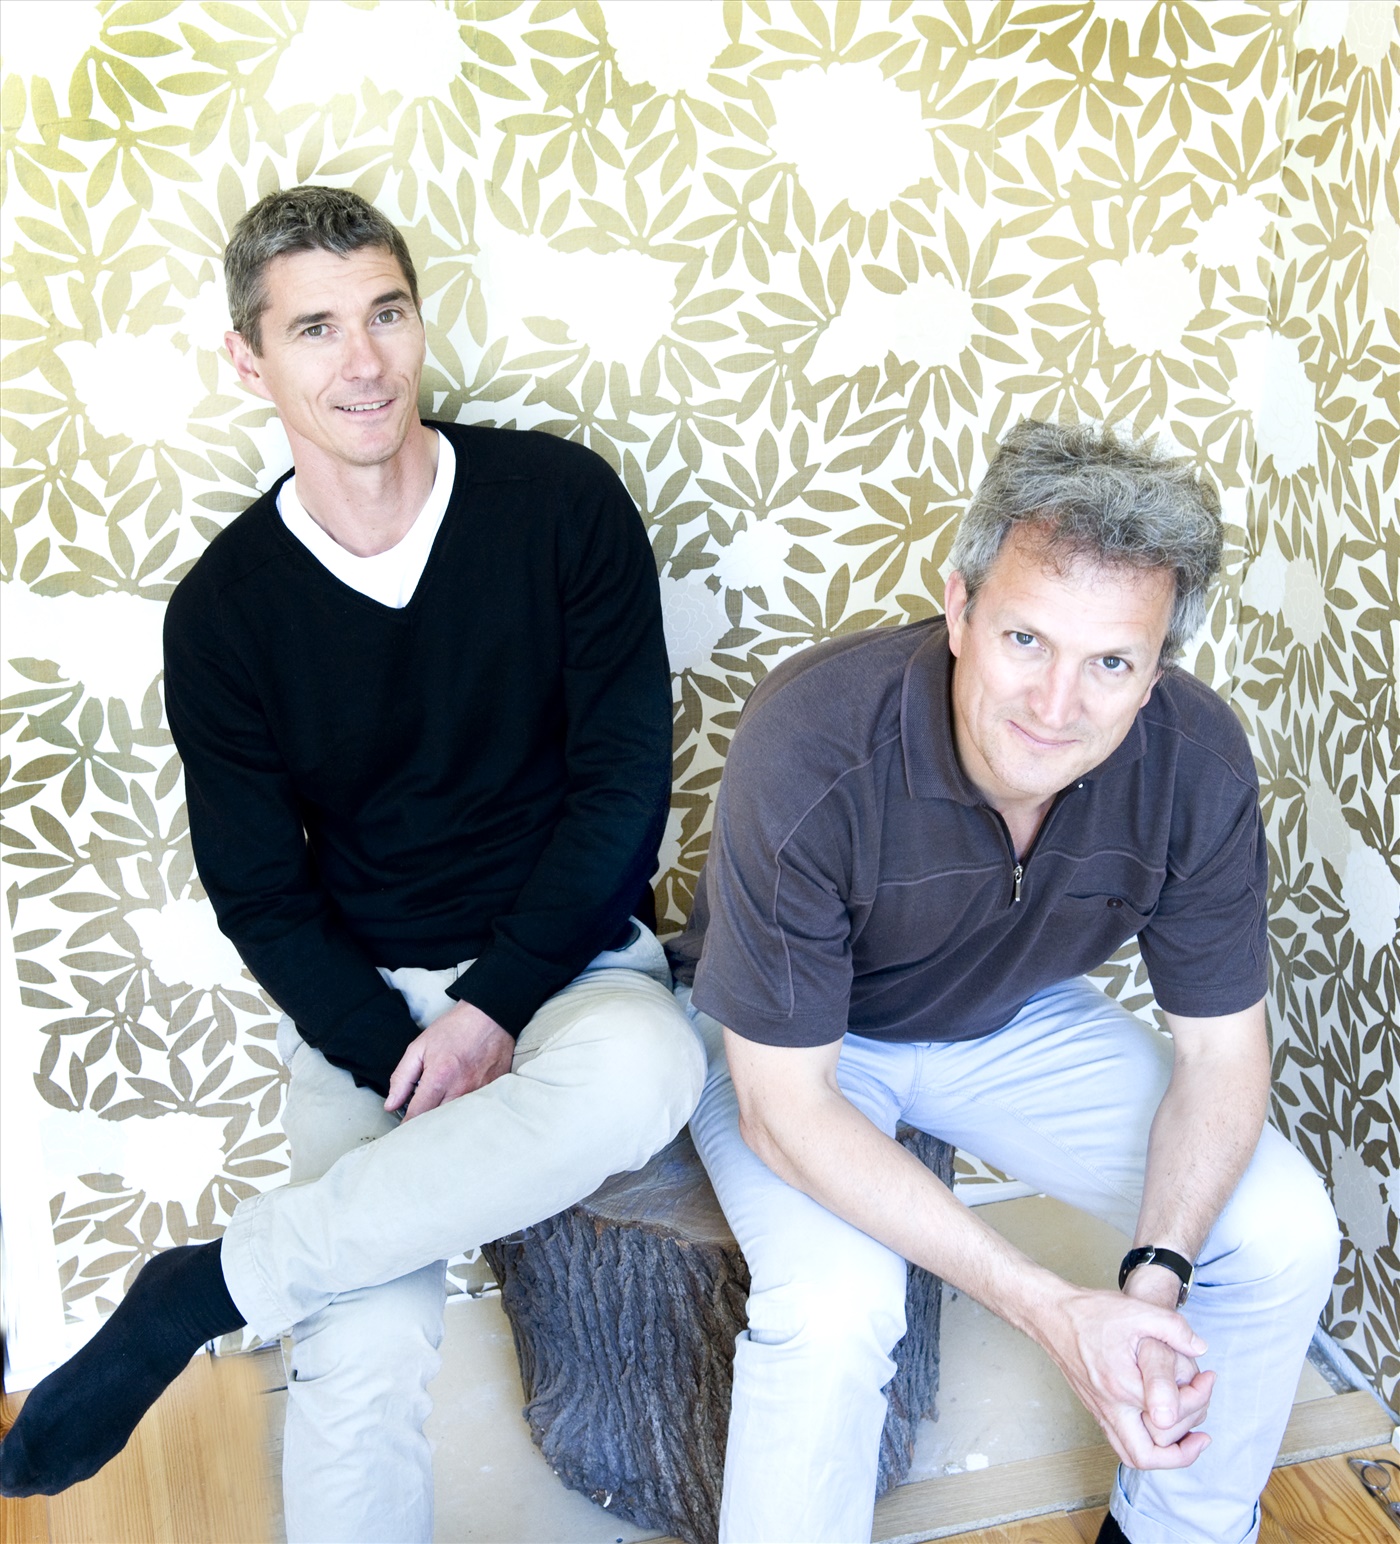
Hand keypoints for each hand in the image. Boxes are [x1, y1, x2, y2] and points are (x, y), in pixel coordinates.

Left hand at [385, 1000, 513, 1119]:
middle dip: (425, 1127)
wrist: (490, 1016)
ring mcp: (480, 1092)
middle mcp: (461, 1089)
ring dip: (445, 1122)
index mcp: (439, 1077)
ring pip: (457, 1121)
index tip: (401, 1132)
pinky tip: (458, 1107)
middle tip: (418, 1125)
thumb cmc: (454, 1029)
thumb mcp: (419, 1047)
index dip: (406, 1127)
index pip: (418, 1115)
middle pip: (438, 1124)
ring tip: (437, 1116)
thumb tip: (391, 1105)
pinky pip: (474, 1112)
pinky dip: (464, 1114)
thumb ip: (402, 1078)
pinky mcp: (493, 1092)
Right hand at [1041, 1284, 1209, 1471]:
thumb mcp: (1138, 1310)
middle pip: (1147, 1455)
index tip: (1207, 1379)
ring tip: (1186, 1438)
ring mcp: (1100, 1410)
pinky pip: (1121, 1442)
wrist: (1052, 1314)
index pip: (1171, 1414)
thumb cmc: (1090, 1313)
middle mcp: (1110, 1406)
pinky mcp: (1095, 1407)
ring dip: (1163, 1456)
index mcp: (1122, 1385)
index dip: (1199, 1398)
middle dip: (1182, 1453)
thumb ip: (1173, 1327)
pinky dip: (1145, 1444)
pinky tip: (1158, 1424)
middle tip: (1201, 1435)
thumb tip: (1200, 1347)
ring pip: (1132, 1455)